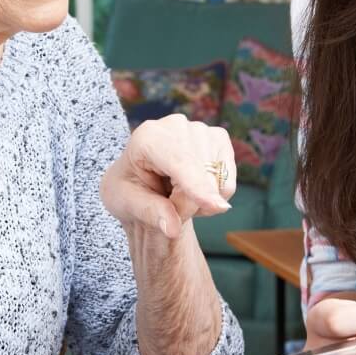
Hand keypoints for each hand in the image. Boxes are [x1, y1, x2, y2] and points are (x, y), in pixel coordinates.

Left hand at [101, 114, 235, 240]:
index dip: (198, 184)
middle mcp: (176, 126)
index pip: (179, 161)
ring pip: (217, 178)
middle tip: (168, 208)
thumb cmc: (130, 189)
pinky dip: (216, 196)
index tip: (216, 207)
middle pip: (201, 173)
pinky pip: (228, 180)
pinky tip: (196, 192)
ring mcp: (200, 129)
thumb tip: (172, 228)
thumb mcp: (127, 204)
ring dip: (202, 201)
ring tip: (178, 198)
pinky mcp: (218, 139)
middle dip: (191, 203)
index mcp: (147, 137)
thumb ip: (150, 213)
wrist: (142, 179)